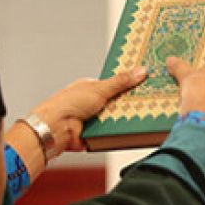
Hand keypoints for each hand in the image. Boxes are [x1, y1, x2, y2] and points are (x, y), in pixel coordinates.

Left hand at [28, 67, 148, 156]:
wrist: (57, 128)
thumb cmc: (67, 104)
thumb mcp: (99, 88)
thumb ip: (121, 82)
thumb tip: (138, 71)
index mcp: (93, 87)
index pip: (116, 83)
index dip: (130, 83)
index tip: (146, 82)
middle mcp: (94, 102)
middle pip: (120, 101)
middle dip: (130, 102)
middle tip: (148, 99)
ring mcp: (96, 118)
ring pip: (118, 117)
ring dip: (125, 117)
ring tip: (141, 114)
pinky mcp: (98, 133)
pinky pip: (114, 131)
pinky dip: (119, 130)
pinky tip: (129, 128)